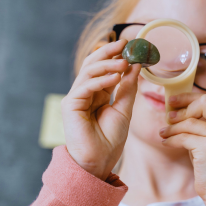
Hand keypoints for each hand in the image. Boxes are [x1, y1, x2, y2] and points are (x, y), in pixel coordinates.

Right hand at [61, 39, 139, 179]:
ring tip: (124, 61)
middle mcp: (85, 93)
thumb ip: (128, 87)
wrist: (99, 162)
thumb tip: (135, 65)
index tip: (131, 46)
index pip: (105, 69)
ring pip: (88, 72)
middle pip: (93, 65)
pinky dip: (100, 80)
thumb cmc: (110, 140)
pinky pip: (85, 86)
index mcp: (98, 94)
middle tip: (123, 43)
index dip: (116, 56)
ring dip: (107, 64)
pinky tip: (115, 77)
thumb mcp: (125, 109)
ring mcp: (76, 98)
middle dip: (108, 52)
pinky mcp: (70, 105)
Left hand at [159, 93, 205, 205]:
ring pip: (190, 122)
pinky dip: (172, 139)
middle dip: (183, 108)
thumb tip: (179, 107)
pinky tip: (166, 143)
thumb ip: (203, 122)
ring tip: (163, 133)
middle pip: (204, 102)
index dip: (189, 98)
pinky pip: (184, 137)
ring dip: (172, 127)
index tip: (174, 101)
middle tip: (168, 117)